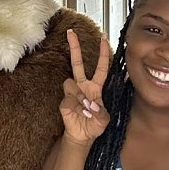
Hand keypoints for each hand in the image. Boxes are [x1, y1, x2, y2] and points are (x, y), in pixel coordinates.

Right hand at [60, 30, 110, 146]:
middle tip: (71, 32)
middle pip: (77, 63)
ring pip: (71, 83)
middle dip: (74, 47)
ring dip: (80, 96)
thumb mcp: (104, 119)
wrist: (82, 137)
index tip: (104, 39)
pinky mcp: (64, 102)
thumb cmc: (94, 125)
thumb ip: (101, 111)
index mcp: (95, 87)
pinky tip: (81, 114)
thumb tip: (91, 104)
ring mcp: (72, 93)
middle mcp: (83, 86)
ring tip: (87, 110)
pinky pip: (69, 99)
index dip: (103, 53)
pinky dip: (77, 107)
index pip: (100, 67)